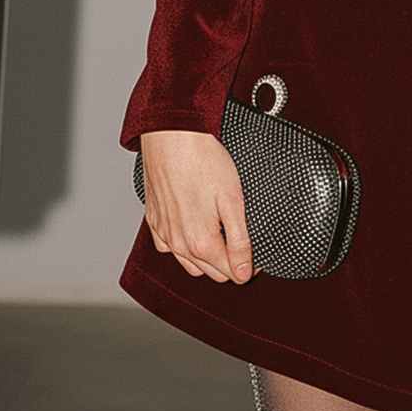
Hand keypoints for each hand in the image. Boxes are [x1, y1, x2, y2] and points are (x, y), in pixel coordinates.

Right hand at [139, 128, 255, 282]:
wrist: (172, 136)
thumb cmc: (204, 161)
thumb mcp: (233, 201)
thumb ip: (240, 241)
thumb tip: (243, 273)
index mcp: (200, 243)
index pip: (229, 274)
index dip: (248, 267)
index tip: (257, 256)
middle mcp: (178, 244)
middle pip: (210, 272)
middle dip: (229, 264)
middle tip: (243, 243)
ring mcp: (163, 233)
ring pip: (188, 263)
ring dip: (206, 259)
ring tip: (222, 236)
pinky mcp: (153, 220)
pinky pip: (168, 246)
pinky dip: (183, 246)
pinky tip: (193, 229)